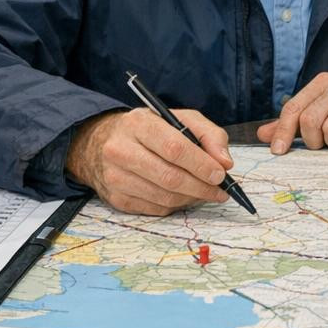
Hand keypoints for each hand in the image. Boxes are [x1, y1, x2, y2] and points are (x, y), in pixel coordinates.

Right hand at [64, 108, 233, 215]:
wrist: (102, 142)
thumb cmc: (150, 129)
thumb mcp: (180, 119)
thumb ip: (209, 135)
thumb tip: (224, 163)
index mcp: (138, 124)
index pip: (174, 148)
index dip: (201, 164)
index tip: (220, 174)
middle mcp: (120, 150)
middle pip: (169, 177)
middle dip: (201, 187)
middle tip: (220, 191)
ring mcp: (115, 177)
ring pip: (164, 197)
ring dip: (192, 198)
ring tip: (206, 192)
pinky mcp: (116, 198)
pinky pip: (155, 208)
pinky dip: (176, 205)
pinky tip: (184, 195)